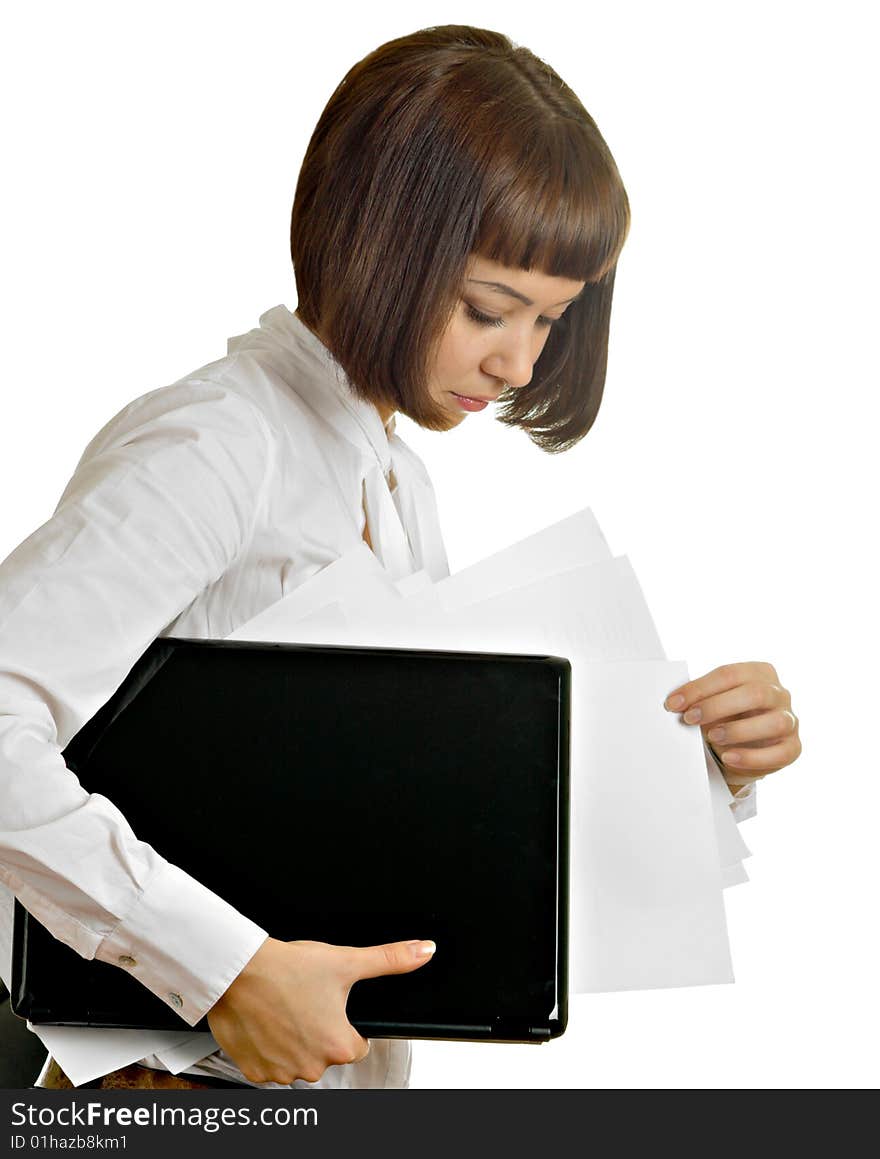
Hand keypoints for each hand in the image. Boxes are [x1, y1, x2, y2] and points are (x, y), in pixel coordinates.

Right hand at [206, 935, 435, 1084]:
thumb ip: (389, 960)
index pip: (356, 1045)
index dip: (344, 1023)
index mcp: (339, 1045)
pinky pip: (269, 1064)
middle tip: (303, 1001)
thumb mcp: (346, 960)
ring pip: (297, 1059)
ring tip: (282, 1009)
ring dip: (292, 1040)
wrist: (239, 969)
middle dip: (316, 1031)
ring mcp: (282, 1072)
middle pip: (325, 1053)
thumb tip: (424, 951)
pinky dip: (268, 1047)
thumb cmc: (288, 967)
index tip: (327, 1004)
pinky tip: (265, 1022)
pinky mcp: (255, 1072)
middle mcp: (313, 1066)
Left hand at [664, 661, 800, 784]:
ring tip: (712, 737)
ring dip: (738, 730)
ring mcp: (790, 720)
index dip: (699, 688)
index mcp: (760, 673)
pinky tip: (729, 757)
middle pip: (755, 694)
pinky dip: (752, 757)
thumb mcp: (713, 702)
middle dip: (717, 706)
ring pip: (774, 722)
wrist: (742, 747)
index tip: (673, 703)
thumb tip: (674, 702)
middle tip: (690, 719)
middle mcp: (779, 694)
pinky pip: (779, 753)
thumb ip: (699, 699)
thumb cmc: (725, 717)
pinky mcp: (793, 748)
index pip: (730, 674)